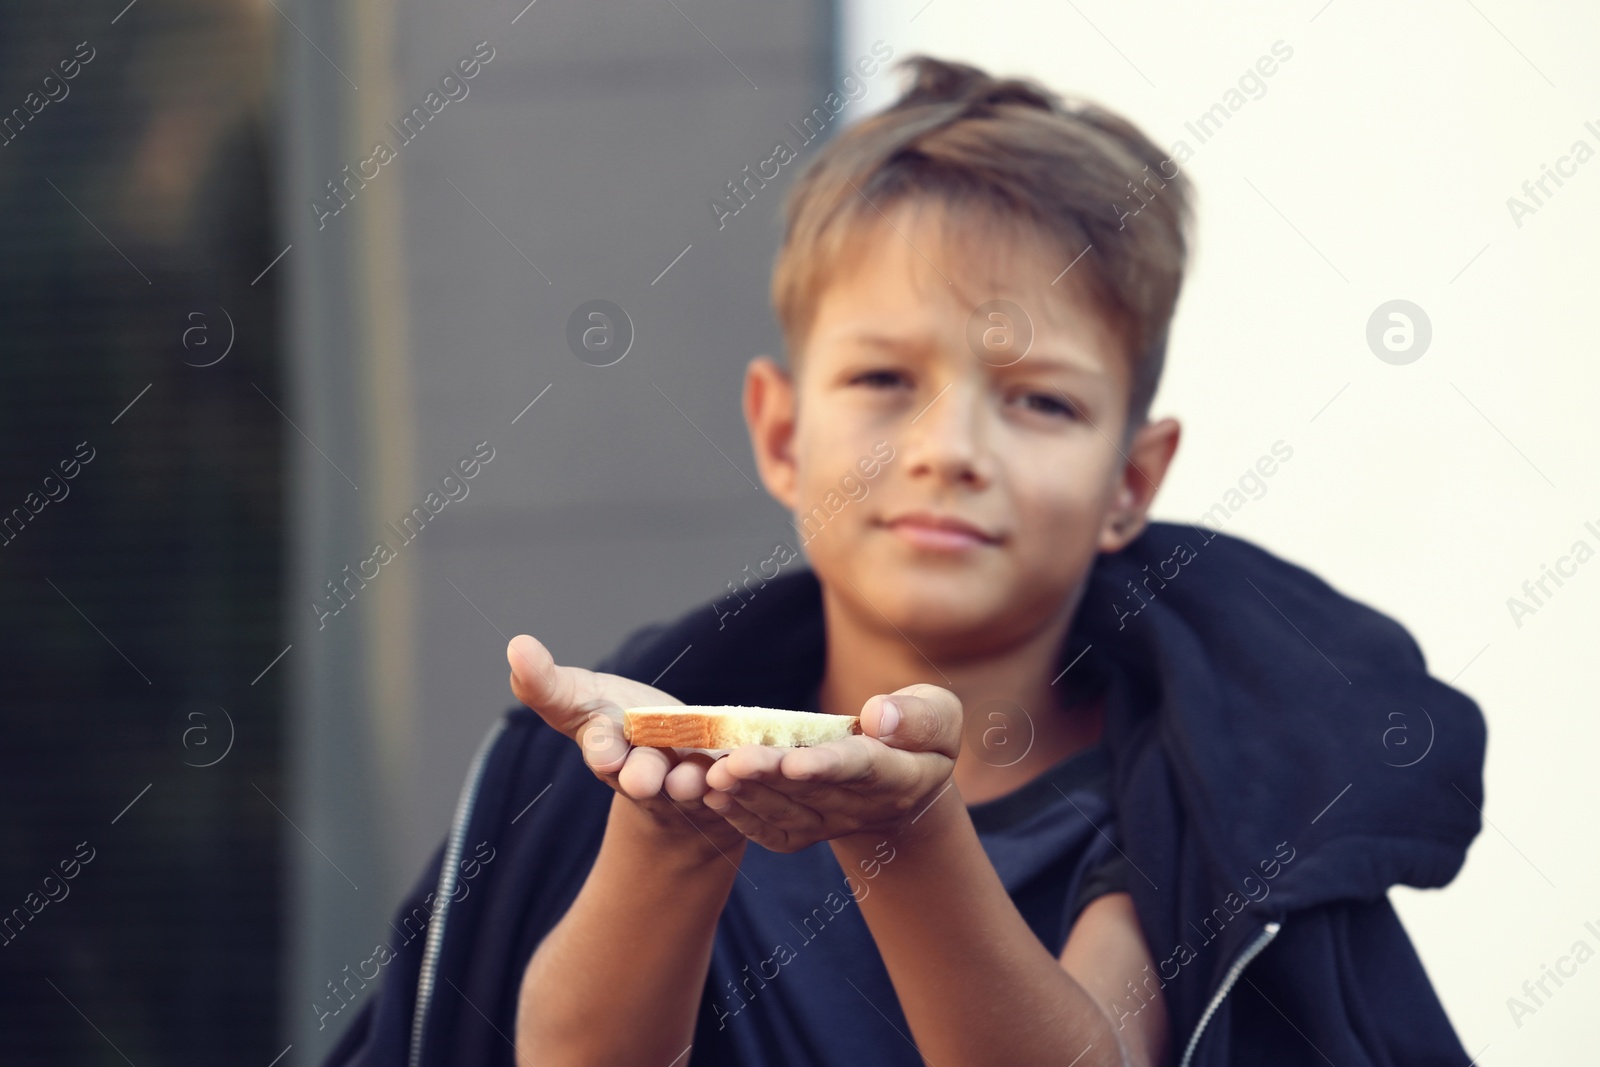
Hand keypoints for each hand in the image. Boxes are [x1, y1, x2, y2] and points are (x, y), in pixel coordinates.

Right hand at [506, 634, 743, 853]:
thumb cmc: (618, 721)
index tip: (606, 755)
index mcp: (606, 749)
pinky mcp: (719, 783)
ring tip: (691, 779)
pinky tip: (739, 767)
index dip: (603, 751)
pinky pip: (729, 780)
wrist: (667, 758)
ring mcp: (681, 782)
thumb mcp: (579, 698)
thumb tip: (514, 646)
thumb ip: (547, 682)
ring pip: (686, 784)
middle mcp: (641, 773)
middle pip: (641, 776)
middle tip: (644, 779)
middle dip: (643, 776)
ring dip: (689, 782)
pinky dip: (732, 775)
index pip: (599, 748)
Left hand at [700, 684, 962, 852]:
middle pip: (812, 791)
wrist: (906, 784)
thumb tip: (878, 716)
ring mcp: (832, 823)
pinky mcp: (806, 831)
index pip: (862, 769)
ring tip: (713, 773)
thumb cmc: (919, 734)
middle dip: (770, 776)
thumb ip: (918, 716)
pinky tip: (714, 795)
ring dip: (748, 794)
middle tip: (732, 762)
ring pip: (787, 812)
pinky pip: (774, 832)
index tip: (796, 761)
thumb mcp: (938, 715)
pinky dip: (743, 817)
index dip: (828, 766)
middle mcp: (863, 807)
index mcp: (902, 775)